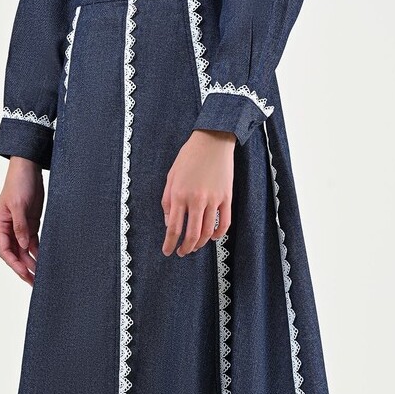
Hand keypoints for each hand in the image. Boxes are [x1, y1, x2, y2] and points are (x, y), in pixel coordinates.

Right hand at [0, 158, 43, 284]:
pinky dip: (38, 252)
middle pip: (15, 254)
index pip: (5, 250)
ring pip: (24, 251)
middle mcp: (8, 229)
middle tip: (34, 282)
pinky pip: (34, 242)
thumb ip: (20, 226)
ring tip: (40, 276)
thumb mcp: (19, 204)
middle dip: (23, 269)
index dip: (14, 263)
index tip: (25, 273)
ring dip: (31, 263)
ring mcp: (20, 227)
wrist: (29, 167)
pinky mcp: (31, 223)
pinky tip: (44, 261)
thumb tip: (24, 246)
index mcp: (0, 225)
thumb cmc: (19, 182)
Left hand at [161, 129, 234, 256]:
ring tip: (194, 247)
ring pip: (207, 232)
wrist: (213, 141)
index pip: (173, 228)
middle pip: (191, 235)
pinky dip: (218, 234)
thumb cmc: (189, 157)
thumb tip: (169, 222)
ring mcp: (213, 199)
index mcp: (179, 195)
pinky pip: (224, 223)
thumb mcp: (171, 177)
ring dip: (199, 244)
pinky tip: (212, 237)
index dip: (169, 244)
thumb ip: (167, 202)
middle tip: (182, 252)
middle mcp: (196, 200)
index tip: (168, 251)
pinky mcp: (226, 197)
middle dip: (185, 248)